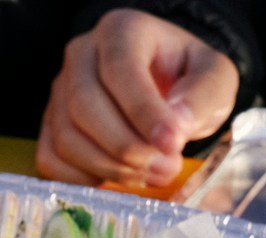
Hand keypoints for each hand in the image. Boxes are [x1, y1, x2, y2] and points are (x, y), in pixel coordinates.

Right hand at [37, 10, 236, 187]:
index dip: (143, 111)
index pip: (120, 69)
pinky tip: (117, 180)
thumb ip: (202, 96)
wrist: (165, 88)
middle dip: (126, 147)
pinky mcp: (50, 126)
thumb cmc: (187, 79)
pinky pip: (51, 160)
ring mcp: (59, 91)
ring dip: (108, 167)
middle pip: (84, 105)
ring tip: (149, 175)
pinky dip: (82, 179)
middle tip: (165, 168)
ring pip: (66, 137)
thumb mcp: (214, 78)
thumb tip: (174, 128)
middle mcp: (81, 55)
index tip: (171, 144)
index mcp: (121, 30)